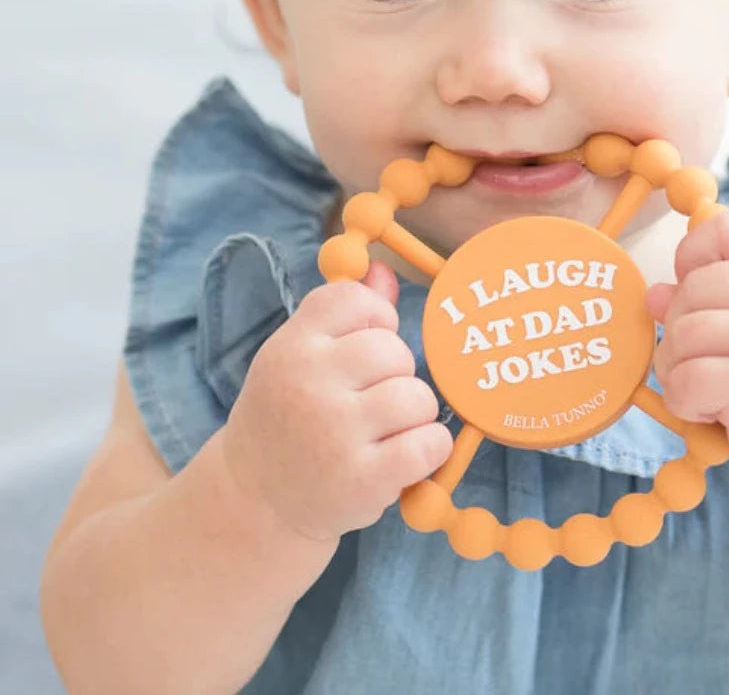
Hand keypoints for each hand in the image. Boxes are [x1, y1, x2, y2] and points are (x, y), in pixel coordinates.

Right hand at [221, 261, 453, 541]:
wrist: (254, 501)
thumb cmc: (288, 415)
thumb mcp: (299, 357)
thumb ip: (343, 314)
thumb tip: (382, 270)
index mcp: (291, 346)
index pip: (357, 300)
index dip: (376, 321)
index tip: (363, 350)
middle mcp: (309, 384)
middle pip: (394, 350)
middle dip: (397, 373)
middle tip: (372, 399)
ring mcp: (335, 434)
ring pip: (418, 396)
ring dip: (414, 414)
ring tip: (386, 431)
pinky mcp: (361, 480)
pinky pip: (430, 443)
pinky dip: (431, 448)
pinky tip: (405, 455)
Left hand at [646, 206, 728, 490]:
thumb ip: (719, 302)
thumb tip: (653, 294)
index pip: (723, 228)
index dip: (693, 253)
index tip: (695, 287)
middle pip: (690, 289)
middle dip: (682, 330)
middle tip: (708, 363)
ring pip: (680, 336)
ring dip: (679, 371)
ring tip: (711, 393)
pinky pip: (682, 380)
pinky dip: (685, 403)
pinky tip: (714, 414)